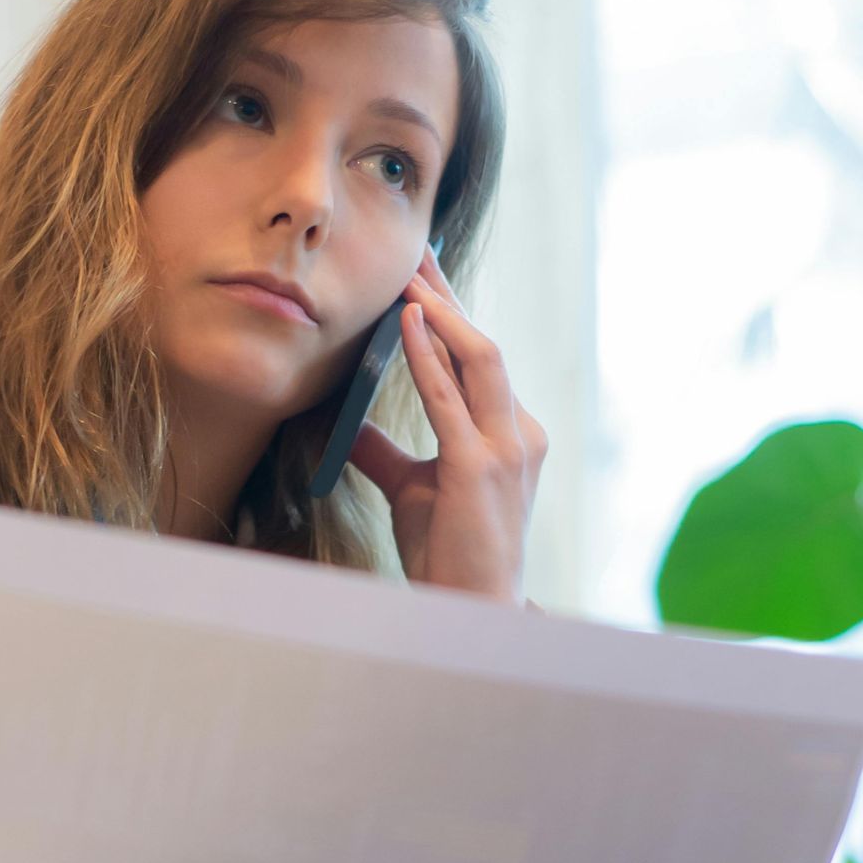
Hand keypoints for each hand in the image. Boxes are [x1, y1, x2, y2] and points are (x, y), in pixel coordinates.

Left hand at [346, 243, 547, 603]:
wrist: (472, 611)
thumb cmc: (449, 553)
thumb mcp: (413, 490)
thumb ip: (384, 452)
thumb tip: (344, 421)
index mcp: (511, 434)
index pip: (478, 359)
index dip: (450, 313)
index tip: (421, 276)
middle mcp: (519, 433)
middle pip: (482, 344)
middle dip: (448, 296)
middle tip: (416, 251)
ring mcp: (506, 449)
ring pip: (480, 358)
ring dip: (443, 310)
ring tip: (410, 275)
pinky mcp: (480, 468)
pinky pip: (451, 399)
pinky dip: (429, 355)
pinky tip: (407, 323)